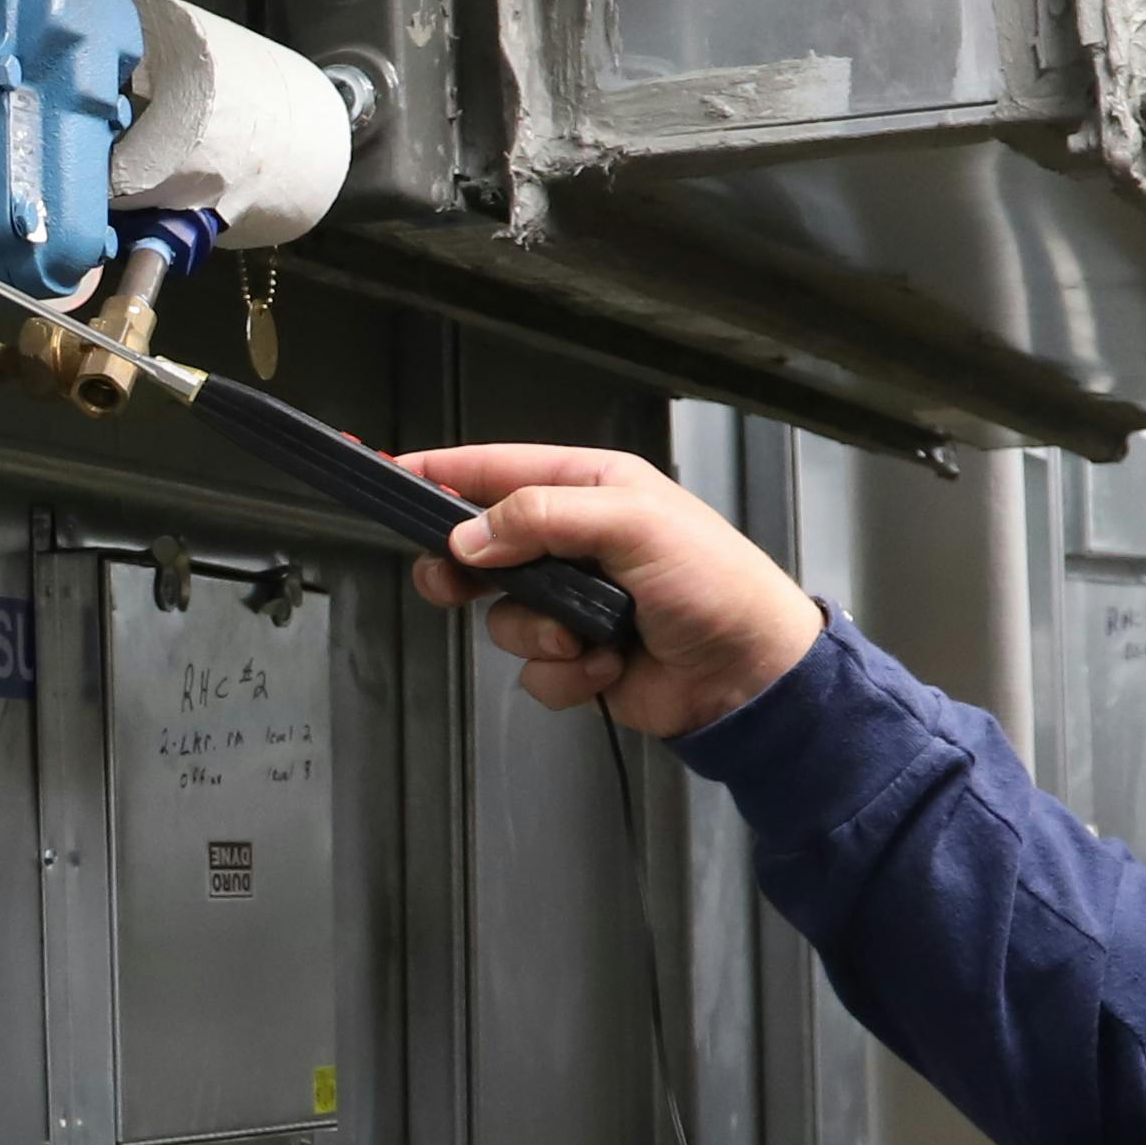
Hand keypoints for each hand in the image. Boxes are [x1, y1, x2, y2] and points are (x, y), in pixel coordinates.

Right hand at [398, 443, 825, 734]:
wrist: (751, 674)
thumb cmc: (717, 584)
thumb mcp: (632, 523)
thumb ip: (543, 517)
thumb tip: (470, 536)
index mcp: (591, 490)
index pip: (499, 469)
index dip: (443, 473)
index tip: (394, 475)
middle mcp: (575, 543)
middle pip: (480, 548)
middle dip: (466, 570)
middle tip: (453, 581)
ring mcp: (573, 603)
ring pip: (502, 617)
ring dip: (539, 634)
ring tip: (586, 635)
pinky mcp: (577, 657)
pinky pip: (532, 670)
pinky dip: (566, 674)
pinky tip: (607, 664)